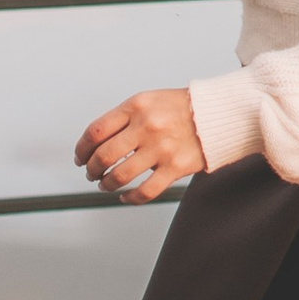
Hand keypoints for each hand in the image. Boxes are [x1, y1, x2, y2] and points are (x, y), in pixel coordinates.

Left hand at [78, 87, 203, 203]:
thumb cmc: (180, 108)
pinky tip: (126, 196)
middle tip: (91, 173)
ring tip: (106, 184)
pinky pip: (144, 191)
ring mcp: (162, 148)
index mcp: (137, 106)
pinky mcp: (176, 167)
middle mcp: (148, 125)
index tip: (80, 157)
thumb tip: (95, 144)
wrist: (218, 113)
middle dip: (91, 170)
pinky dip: (130, 198)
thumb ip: (123, 118)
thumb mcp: (149, 101)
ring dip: (106, 184)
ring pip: (120, 176)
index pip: (95, 131)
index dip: (82, 148)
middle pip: (103, 156)